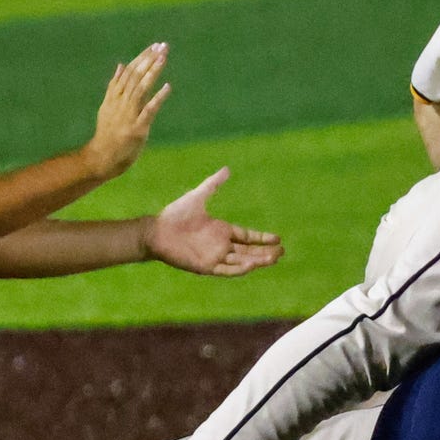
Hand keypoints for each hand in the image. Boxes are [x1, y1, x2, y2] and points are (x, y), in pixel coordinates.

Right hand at [85, 43, 171, 178]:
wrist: (101, 158)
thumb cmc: (108, 134)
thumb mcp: (107, 107)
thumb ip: (114, 87)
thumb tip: (121, 65)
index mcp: (114, 97)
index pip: (128, 72)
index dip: (141, 58)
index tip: (154, 46)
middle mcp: (120, 103)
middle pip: (135, 77)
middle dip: (149, 60)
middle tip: (162, 46)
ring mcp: (128, 115)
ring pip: (140, 89)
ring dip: (152, 72)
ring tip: (163, 58)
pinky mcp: (136, 129)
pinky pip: (148, 111)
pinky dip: (157, 98)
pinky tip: (167, 87)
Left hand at [144, 168, 282, 276]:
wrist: (157, 231)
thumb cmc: (175, 215)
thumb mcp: (198, 196)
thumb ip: (213, 184)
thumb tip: (227, 169)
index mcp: (221, 230)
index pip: (247, 237)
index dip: (262, 238)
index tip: (277, 238)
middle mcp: (220, 245)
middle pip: (249, 251)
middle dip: (265, 252)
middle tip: (282, 252)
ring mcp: (214, 257)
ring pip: (242, 262)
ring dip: (258, 261)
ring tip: (274, 258)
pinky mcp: (206, 267)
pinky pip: (227, 270)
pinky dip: (241, 269)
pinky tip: (253, 264)